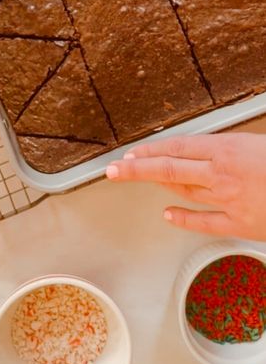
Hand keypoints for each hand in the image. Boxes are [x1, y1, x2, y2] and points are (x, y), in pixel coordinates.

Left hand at [105, 133, 265, 240]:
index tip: (130, 153)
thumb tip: (210, 146)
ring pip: (183, 191)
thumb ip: (230, 145)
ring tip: (136, 180)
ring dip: (157, 185)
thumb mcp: (256, 141)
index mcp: (227, 148)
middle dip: (136, 169)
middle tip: (112, 170)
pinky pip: (204, 221)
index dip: (149, 151)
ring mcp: (229, 199)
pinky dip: (183, 218)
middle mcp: (222, 173)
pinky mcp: (241, 222)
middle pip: (168, 169)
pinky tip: (168, 215)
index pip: (176, 147)